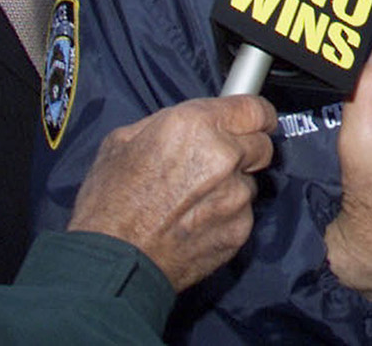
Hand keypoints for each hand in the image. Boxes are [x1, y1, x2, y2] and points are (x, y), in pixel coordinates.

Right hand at [68, 94, 277, 291]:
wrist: (112, 263)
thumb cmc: (109, 205)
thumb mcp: (123, 142)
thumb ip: (168, 124)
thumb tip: (194, 124)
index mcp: (195, 125)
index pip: (254, 109)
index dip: (258, 114)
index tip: (258, 121)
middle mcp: (223, 156)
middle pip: (261, 144)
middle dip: (245, 150)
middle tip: (217, 165)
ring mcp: (235, 194)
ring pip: (250, 181)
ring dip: (232, 186)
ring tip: (193, 202)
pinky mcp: (240, 228)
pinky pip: (242, 213)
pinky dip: (226, 216)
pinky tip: (195, 224)